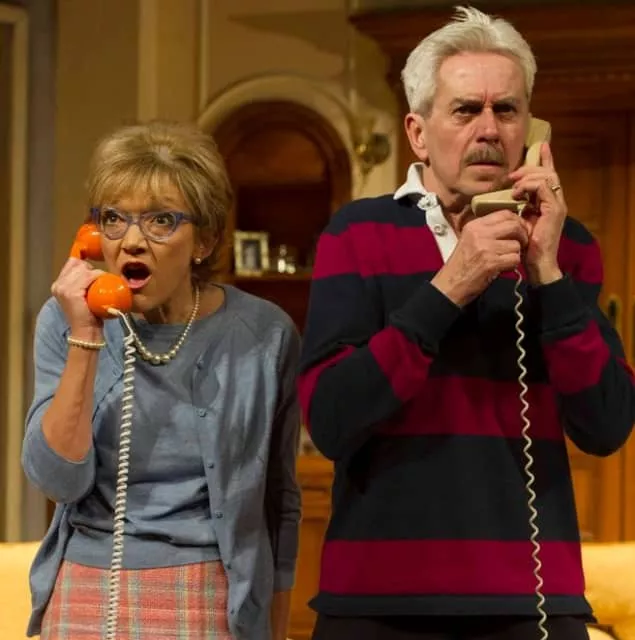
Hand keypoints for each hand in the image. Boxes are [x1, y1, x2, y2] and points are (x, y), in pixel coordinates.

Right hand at [51, 258, 106, 337]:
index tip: (94, 276)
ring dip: (97, 275)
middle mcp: (58, 285)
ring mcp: (63, 288)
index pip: (72, 262)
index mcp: (59, 284)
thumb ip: (82, 283)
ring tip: (100, 286)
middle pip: (79, 264)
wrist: (85, 332)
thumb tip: (94, 271)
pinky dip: (98, 278)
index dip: (85, 267)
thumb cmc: (89, 314)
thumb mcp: (82, 296)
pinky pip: (89, 276)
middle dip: (91, 270)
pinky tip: (101, 287)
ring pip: (84, 269)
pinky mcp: (71, 292)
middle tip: (98, 283)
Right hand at [431, 210, 529, 306]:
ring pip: (516, 245)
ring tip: (504, 260)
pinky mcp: (491, 263)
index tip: (520, 230)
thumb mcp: (470, 240)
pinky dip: (512, 266)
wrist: (450, 285)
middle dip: (522, 236)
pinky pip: (514, 259)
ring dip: (515, 254)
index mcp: (474, 226)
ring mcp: (485, 248)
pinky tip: (502, 268)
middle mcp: (479, 234)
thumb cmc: (462, 265)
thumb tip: (514, 224)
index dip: (518, 221)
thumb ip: (489, 231)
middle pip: (514, 226)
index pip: (505, 213)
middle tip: (520, 245)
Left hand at [509, 142, 565, 283]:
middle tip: (513, 174)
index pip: (549, 175)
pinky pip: (544, 188)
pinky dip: (529, 186)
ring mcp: (557, 204)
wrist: (536, 263)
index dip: (545, 159)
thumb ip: (518, 206)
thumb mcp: (518, 220)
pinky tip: (517, 194)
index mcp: (548, 201)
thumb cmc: (525, 246)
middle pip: (548, 172)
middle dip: (530, 167)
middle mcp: (556, 200)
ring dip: (528, 177)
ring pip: (547, 177)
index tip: (539, 147)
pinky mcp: (555, 210)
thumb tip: (508, 194)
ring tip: (513, 186)